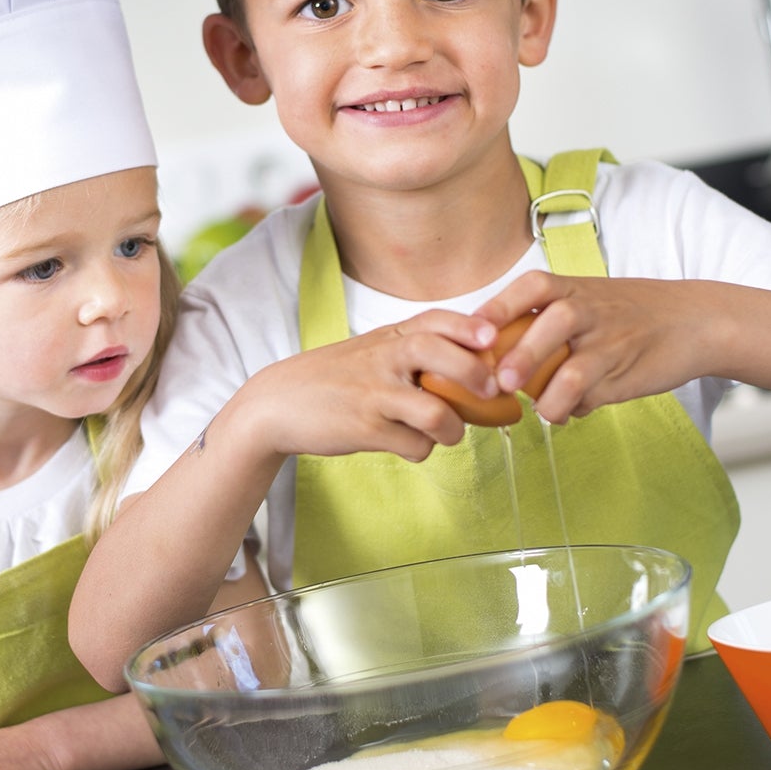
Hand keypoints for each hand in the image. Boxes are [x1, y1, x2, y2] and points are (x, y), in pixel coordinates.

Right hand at [240, 309, 500, 462]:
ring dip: (453, 429)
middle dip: (475, 374)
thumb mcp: (370, 351)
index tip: (492, 338)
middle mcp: (382, 360)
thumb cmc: (335, 379)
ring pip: (436, 412)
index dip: (468, 327)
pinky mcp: (365, 429)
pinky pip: (415, 445)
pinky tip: (408, 443)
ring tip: (446, 432)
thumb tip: (476, 366)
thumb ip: (413, 352)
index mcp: (387, 337)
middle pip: (439, 354)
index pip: (434, 320)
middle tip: (489, 391)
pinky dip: (422, 449)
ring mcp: (373, 395)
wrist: (277, 404)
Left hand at [479, 272, 719, 422]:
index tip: (473, 334)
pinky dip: (570, 409)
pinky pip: (589, 397)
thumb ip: (541, 316)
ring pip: (572, 371)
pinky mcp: (623, 375)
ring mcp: (608, 343)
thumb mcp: (585, 297)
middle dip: (521, 355)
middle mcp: (590, 310)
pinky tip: (564, 410)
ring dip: (545, 396)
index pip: (532, 287)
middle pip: (552, 323)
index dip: (499, 308)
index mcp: (572, 286)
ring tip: (536, 408)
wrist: (695, 321)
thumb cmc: (625, 312)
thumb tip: (487, 352)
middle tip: (498, 383)